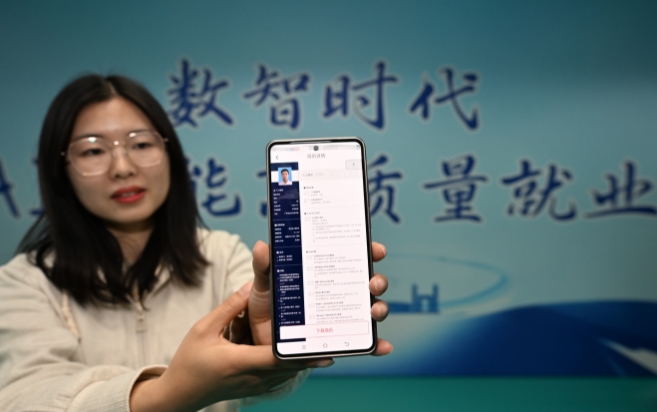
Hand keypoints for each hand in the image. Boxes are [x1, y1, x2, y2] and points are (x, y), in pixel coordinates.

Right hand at [130, 283, 329, 411]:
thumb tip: (249, 286)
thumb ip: (229, 308)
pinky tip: (300, 356)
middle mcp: (251, 377)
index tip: (321, 345)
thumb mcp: (204, 328)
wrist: (179, 393)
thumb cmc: (189, 360)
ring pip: (286, 374)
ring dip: (303, 361)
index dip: (300, 352)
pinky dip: (291, 368)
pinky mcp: (254, 389)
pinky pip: (279, 378)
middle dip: (311, 356)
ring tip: (322, 345)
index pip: (277, 357)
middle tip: (332, 340)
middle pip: (289, 367)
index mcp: (239, 361)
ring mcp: (254, 386)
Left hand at [248, 241, 392, 354]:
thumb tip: (262, 246)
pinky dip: (376, 345)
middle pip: (369, 281)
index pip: (354, 254)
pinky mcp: (341, 337)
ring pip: (372, 308)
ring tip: (374, 312)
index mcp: (328, 269)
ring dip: (380, 308)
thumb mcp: (265, 282)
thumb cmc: (269, 302)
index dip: (369, 250)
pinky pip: (364, 342)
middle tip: (372, 283)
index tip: (376, 250)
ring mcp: (345, 314)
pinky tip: (383, 348)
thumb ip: (264, 265)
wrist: (261, 336)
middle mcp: (342, 289)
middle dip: (377, 280)